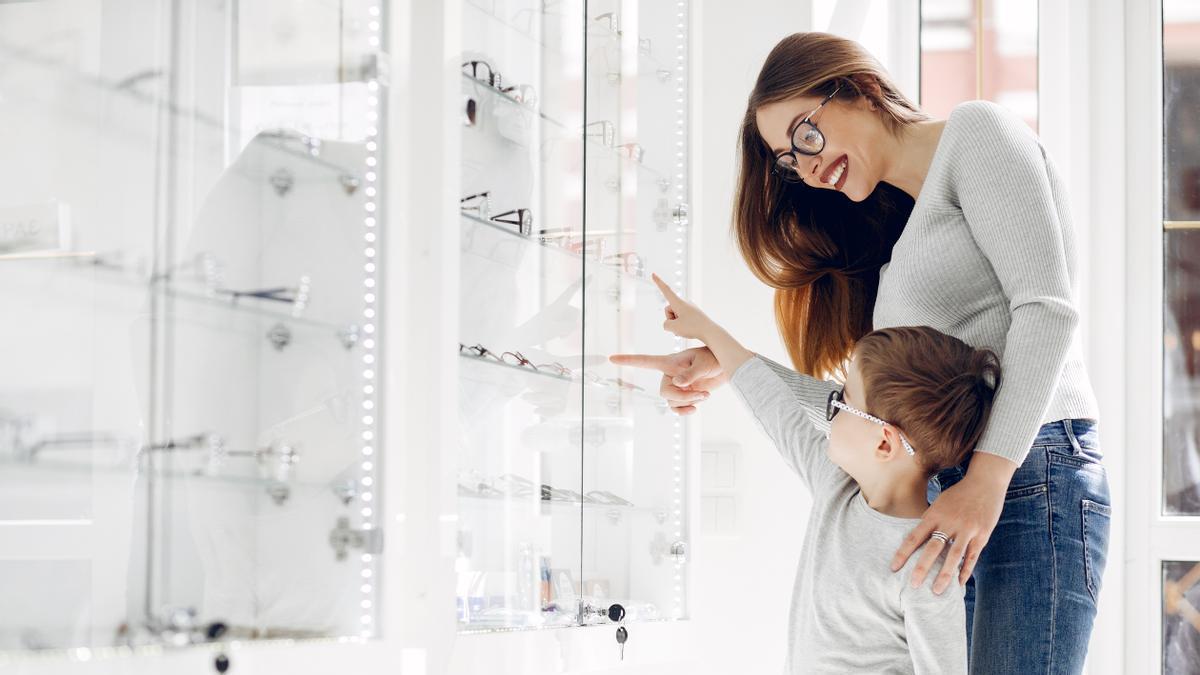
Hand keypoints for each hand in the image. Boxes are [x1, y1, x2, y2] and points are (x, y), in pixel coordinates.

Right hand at [609, 346, 725, 414]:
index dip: (628, 360)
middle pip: (664, 392)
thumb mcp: (703, 362)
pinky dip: (685, 411)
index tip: (612, 359)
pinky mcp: (685, 395)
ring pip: (671, 402)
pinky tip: (695, 408)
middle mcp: (670, 375)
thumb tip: (677, 384)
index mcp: (670, 363)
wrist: (726, 366)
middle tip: (700, 394)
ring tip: (704, 395)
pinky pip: (676, 408)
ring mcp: (677, 386)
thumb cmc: (713, 358)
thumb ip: (690, 374)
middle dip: (682, 397)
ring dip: (688, 402)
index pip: (645, 362)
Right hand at [650, 273, 715, 341]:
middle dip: (671, 319)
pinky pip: (682, 319)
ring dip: (677, 324)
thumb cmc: (693, 328)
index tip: (653, 274)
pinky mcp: (693, 314)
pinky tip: (690, 330)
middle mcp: (684, 302)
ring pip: (675, 316)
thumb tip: (670, 324)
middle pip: (668, 310)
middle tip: (682, 326)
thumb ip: (666, 324)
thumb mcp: (674, 328)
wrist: (711, 332)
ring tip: (688, 329)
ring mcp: (689, 308)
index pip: (666, 290)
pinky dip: (683, 326)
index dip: (658, 282)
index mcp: (679, 302)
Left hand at [890, 455, 1014, 593]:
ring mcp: (967, 529)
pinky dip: (965, 571)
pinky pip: (972, 556)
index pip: (914, 537)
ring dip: (944, 575)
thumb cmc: (958, 495)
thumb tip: (917, 537)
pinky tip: (958, 583)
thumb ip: (929, 520)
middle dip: (922, 568)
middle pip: (933, 549)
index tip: (893, 568)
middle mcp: (949, 522)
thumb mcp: (940, 503)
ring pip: (954, 556)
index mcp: (934, 514)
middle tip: (913, 585)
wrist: (985, 483)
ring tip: (937, 591)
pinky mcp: (982, 535)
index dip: (903, 553)